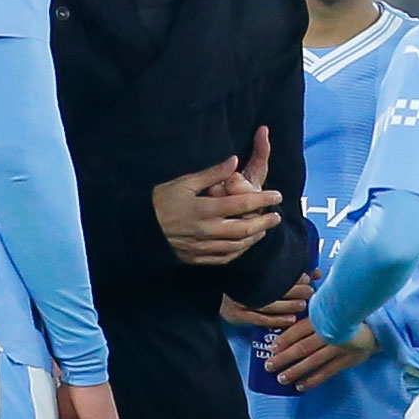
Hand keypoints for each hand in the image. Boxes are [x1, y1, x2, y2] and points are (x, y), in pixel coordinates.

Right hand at [155, 128, 281, 266]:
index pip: (241, 204)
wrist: (141, 230)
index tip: (277, 195)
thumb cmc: (162, 201)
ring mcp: (203, 247)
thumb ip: (212, 173)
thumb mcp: (185, 182)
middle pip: (245, 229)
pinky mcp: (199, 258)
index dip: (263, 200)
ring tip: (265, 229)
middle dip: (265, 222)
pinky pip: (226, 257)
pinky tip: (245, 243)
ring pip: (238, 245)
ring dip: (255, 237)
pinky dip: (240, 251)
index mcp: (204, 209)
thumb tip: (234, 161)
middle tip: (277, 216)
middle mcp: (206, 230)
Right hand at [221, 274, 311, 328]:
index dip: (293, 275)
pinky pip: (259, 319)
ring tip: (303, 305)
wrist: (214, 295)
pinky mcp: (236, 315)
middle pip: (272, 287)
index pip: (274, 272)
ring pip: (267, 304)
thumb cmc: (246, 284)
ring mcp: (238, 301)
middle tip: (309, 291)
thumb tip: (316, 273)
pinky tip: (291, 320)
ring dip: (288, 305)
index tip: (308, 277)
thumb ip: (290, 273)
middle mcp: (242, 285)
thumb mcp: (263, 274)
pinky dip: (277, 320)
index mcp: (249, 270)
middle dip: (294, 289)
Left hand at [265, 316, 377, 390]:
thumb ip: (317, 311)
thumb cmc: (351, 314)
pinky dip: (313, 379)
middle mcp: (330, 333)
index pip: (300, 329)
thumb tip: (293, 313)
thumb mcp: (334, 307)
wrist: (379, 324)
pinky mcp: (348, 360)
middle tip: (269, 366)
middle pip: (303, 347)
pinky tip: (300, 386)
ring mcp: (339, 348)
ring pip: (313, 361)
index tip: (272, 348)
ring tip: (281, 378)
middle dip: (284, 357)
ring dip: (296, 370)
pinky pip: (328, 372)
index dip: (285, 339)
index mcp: (325, 318)